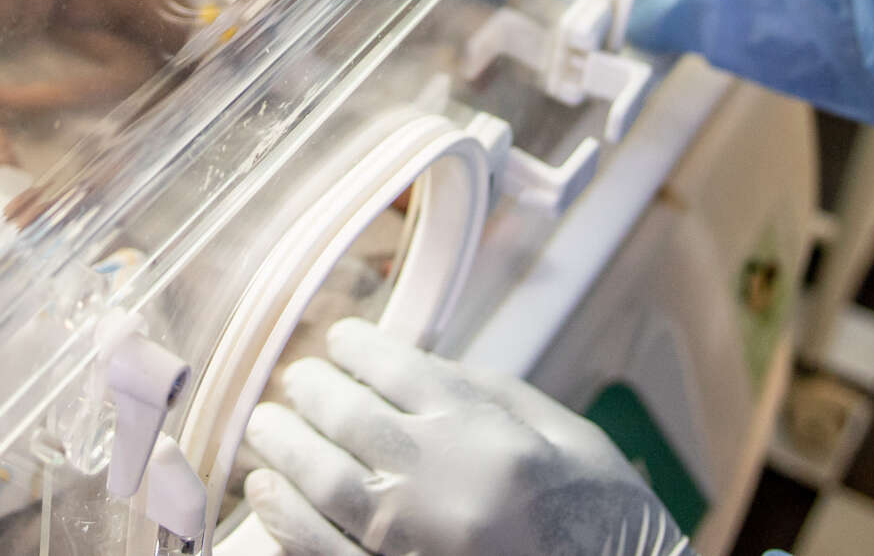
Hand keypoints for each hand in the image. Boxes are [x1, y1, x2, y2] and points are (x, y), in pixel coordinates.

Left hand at [243, 321, 688, 555]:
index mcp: (490, 436)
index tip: (340, 339)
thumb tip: (414, 361)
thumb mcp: (566, 436)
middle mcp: (447, 486)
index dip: (357, 347)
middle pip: (350, 419)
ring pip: (326, 483)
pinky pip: (326, 551)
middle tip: (295, 380)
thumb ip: (487, 393)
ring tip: (267, 425)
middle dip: (311, 391)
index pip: (398, 370)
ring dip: (286, 447)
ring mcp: (419, 544)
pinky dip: (288, 518)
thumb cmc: (605, 516)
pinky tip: (268, 492)